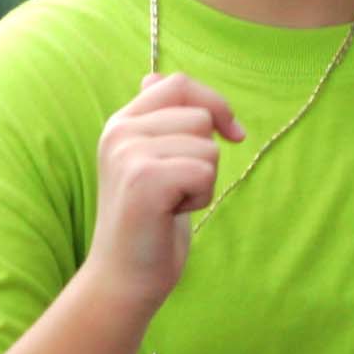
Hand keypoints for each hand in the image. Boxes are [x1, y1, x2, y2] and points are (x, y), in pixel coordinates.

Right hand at [83, 72, 244, 312]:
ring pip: (207, 147)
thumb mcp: (151, 163)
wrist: (125, 275)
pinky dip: (201, 198)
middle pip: (200, 116)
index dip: (215, 103)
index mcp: (121, 122)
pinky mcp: (144, 179)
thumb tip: (154, 77)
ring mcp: (128, 154)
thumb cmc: (150, 222)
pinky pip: (205, 171)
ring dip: (203, 181)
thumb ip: (156, 121)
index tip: (234, 134)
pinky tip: (173, 214)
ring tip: (172, 202)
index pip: (178, 83)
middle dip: (206, 156)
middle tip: (177, 188)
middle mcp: (119, 131)